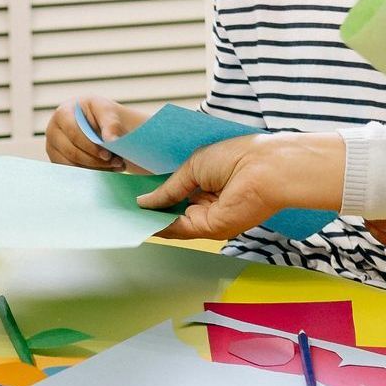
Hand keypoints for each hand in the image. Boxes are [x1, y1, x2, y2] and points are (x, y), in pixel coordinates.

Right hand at [45, 96, 147, 169]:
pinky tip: (107, 169)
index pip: (73, 134)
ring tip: (116, 165)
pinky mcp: (58, 161)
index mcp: (62, 114)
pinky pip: (73, 173)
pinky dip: (92, 174)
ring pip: (72, 166)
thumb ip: (111, 123)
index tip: (108, 155)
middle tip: (117, 162)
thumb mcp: (107, 111)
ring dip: (96, 169)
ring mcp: (53, 148)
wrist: (98, 122)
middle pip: (72, 153)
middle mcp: (53, 131)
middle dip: (96, 161)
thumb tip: (112, 140)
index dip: (91, 147)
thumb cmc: (100, 114)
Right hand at [140, 131, 343, 238]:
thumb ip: (168, 187)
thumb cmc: (235, 156)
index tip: (131, 195)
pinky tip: (140, 219)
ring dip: (150, 219)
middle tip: (120, 207)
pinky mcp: (210, 229)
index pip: (175, 193)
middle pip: (171, 210)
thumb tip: (143, 201)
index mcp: (205, 183)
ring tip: (123, 213)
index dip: (155, 195)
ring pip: (172, 222)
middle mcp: (205, 202)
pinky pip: (180, 229)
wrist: (265, 169)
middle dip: (149, 209)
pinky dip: (160, 226)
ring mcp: (208, 217)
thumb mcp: (192, 167)